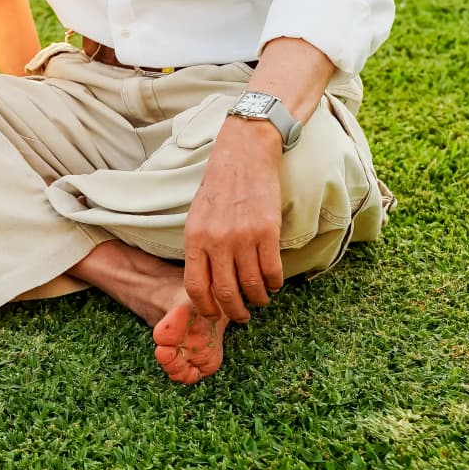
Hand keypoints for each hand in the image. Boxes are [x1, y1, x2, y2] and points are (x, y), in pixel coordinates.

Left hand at [182, 117, 284, 323]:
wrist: (245, 154)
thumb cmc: (219, 185)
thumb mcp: (197, 215)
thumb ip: (199, 247)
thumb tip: (205, 283)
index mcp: (194, 237)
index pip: (195, 286)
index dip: (206, 306)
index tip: (215, 314)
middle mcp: (217, 239)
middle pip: (225, 292)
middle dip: (234, 311)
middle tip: (242, 315)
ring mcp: (242, 236)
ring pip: (252, 285)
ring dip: (258, 299)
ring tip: (260, 299)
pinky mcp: (267, 230)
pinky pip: (272, 270)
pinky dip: (274, 283)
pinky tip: (274, 283)